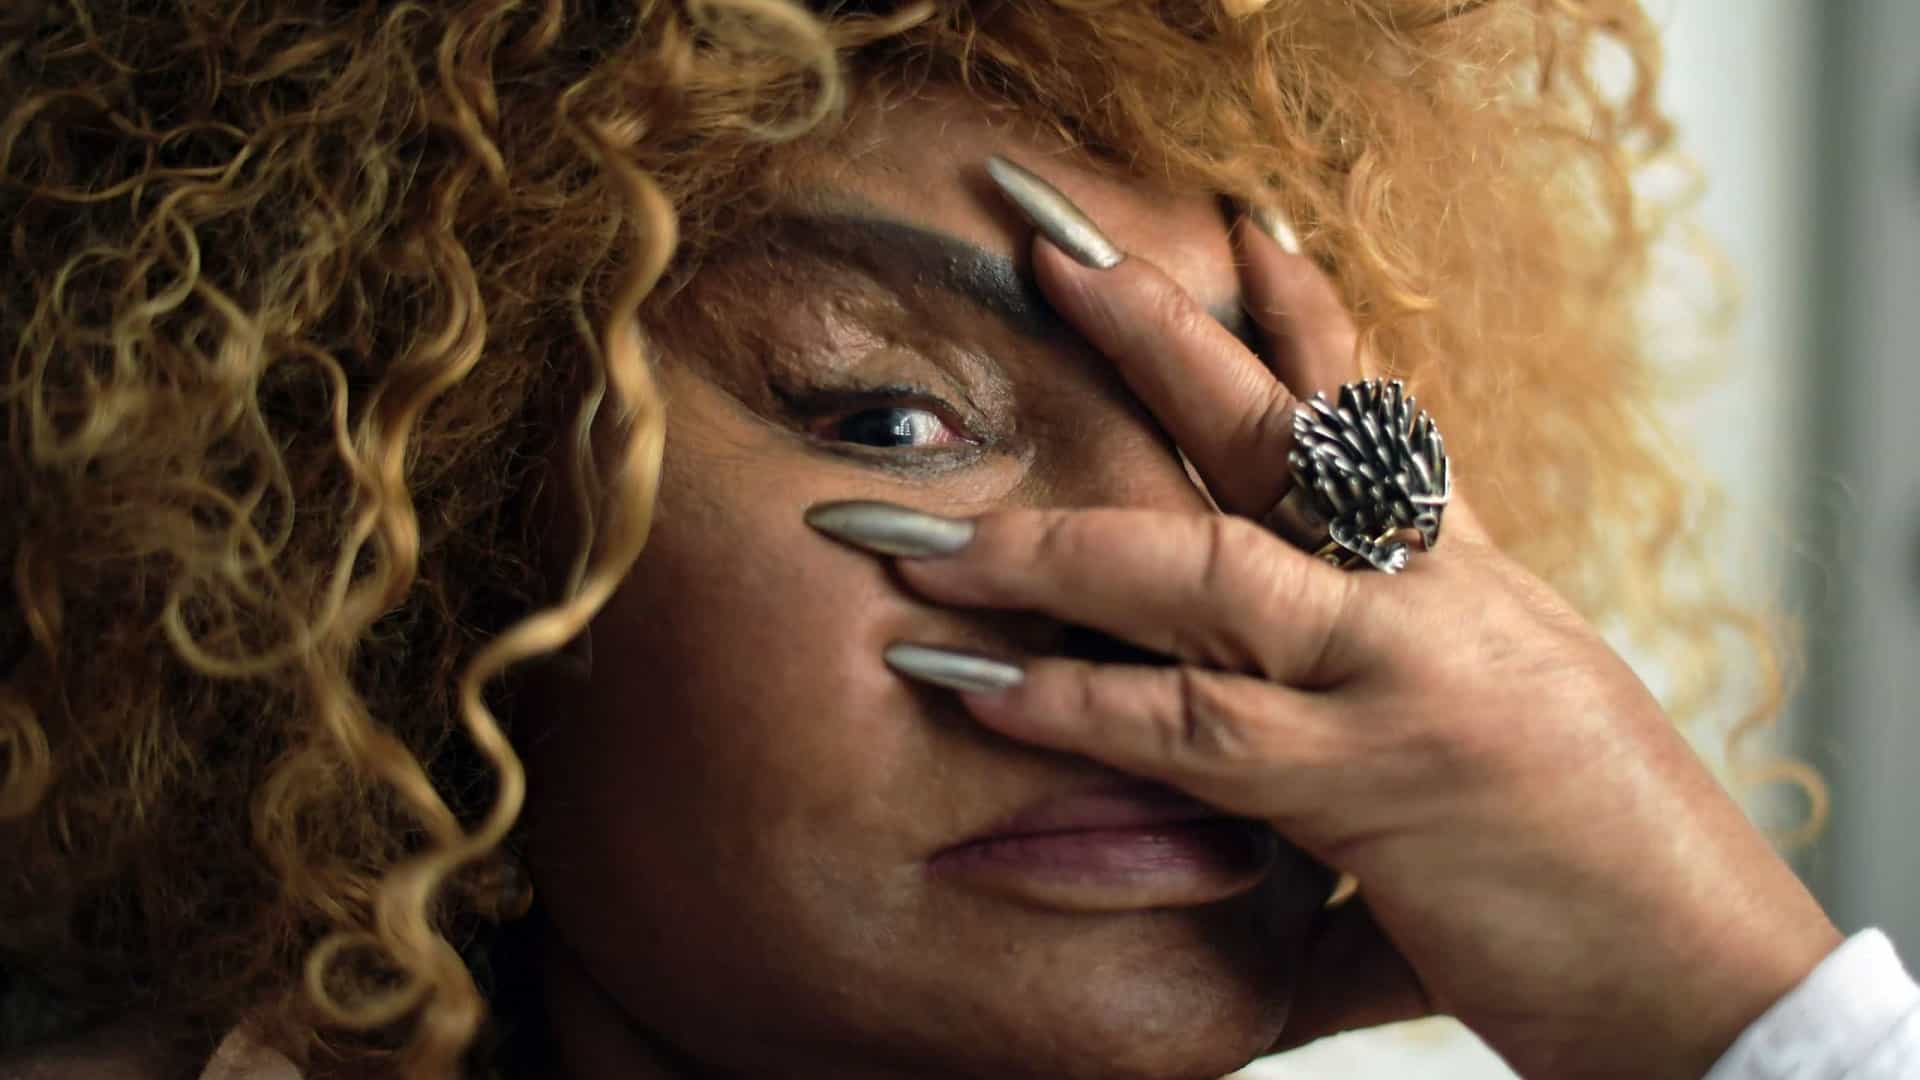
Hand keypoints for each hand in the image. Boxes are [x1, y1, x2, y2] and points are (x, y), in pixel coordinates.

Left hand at [829, 199, 1841, 1077]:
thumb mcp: (1515, 732)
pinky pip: (1193, 725)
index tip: (1244, 231)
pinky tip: (979, 683)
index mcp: (1470, 581)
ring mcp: (1406, 677)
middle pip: (1280, 436)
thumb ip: (1394, 690)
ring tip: (924, 537)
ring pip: (1202, 568)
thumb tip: (1286, 712)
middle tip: (1056, 256)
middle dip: (1159, 338)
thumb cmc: (1608, 872)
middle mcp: (1438, 599)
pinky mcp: (1377, 785)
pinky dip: (1077, 703)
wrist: (1709, 978)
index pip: (1380, 419)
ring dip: (1052, 544)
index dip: (1308, 320)